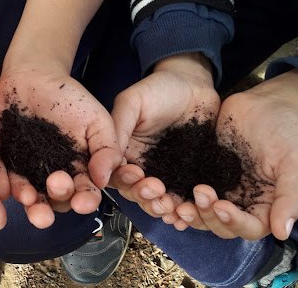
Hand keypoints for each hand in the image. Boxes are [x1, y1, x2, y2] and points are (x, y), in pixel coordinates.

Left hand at [0, 64, 121, 228]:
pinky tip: (16, 191)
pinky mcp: (9, 164)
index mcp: (81, 170)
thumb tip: (103, 181)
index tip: (83, 200)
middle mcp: (57, 176)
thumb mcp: (97, 120)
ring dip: (35, 206)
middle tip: (57, 184)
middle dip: (59, 200)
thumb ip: (107, 149)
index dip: (86, 200)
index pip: (86, 193)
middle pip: (59, 200)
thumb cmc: (70, 97)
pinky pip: (10, 182)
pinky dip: (13, 190)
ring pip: (34, 198)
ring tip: (32, 201)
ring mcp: (32, 172)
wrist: (35, 77)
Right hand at [109, 53, 220, 225]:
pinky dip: (184, 210)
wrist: (195, 83)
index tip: (137, 174)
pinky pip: (184, 199)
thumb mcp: (132, 102)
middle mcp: (141, 168)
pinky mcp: (188, 178)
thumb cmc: (159, 88)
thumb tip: (102, 163)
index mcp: (123, 153)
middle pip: (136, 194)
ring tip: (173, 205)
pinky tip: (187, 214)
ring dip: (162, 208)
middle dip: (145, 197)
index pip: (116, 176)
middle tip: (158, 191)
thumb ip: (118, 128)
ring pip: (158, 201)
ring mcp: (165, 175)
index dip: (124, 181)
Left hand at [176, 70, 297, 239]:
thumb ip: (291, 196)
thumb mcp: (296, 161)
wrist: (263, 104)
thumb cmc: (285, 131)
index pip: (250, 228)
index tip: (221, 205)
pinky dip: (176, 197)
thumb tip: (282, 233)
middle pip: (220, 225)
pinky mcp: (200, 174)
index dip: (234, 223)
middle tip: (198, 193)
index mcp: (265, 206)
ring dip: (190, 212)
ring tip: (178, 201)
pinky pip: (185, 192)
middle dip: (207, 216)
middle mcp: (240, 203)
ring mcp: (219, 189)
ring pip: (200, 213)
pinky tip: (165, 191)